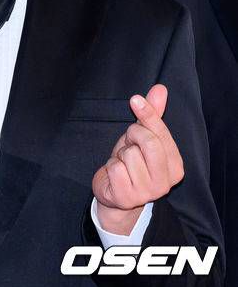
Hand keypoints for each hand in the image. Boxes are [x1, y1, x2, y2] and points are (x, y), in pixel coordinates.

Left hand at [92, 84, 183, 234]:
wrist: (114, 192)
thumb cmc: (132, 161)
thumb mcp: (143, 136)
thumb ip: (153, 114)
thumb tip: (160, 88)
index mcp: (176, 166)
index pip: (161, 132)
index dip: (146, 114)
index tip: (135, 99)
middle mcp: (166, 182)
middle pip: (149, 142)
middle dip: (132, 135)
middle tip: (129, 143)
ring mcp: (147, 193)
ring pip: (129, 154)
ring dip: (120, 154)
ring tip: (123, 163)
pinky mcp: (127, 198)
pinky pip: (115, 168)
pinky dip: (110, 166)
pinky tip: (116, 174)